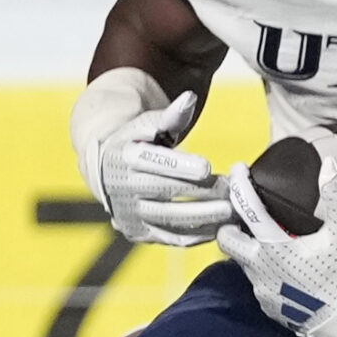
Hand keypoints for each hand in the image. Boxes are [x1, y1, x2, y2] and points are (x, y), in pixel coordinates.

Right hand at [77, 85, 230, 245]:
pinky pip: (170, 237)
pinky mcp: (138, 232)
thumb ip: (171, 116)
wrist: (105, 170)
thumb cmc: (136, 141)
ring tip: (231, 212)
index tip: (208, 167)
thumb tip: (189, 99)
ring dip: (202, 217)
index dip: (180, 165)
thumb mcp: (147, 125)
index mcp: (124, 157)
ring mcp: (129, 213)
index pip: (153, 161)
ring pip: (169, 219)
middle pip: (165, 192)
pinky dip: (196, 235)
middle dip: (200, 193)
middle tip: (231, 193)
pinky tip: (219, 228)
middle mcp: (122, 187)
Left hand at [216, 130, 336, 336]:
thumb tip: (330, 165)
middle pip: (228, 241)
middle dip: (231, 226)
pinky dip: (266, 273)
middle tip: (246, 216)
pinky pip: (259, 285)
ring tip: (271, 243)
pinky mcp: (271, 309)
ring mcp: (263, 293)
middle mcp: (259, 270)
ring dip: (251, 251)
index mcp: (273, 248)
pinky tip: (284, 270)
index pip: (248, 209)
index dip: (240, 186)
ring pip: (244, 265)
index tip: (237, 171)